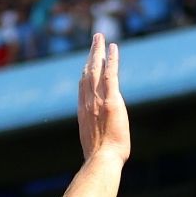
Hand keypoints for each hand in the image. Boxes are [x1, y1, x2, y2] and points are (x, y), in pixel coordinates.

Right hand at [78, 33, 130, 162]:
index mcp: (83, 111)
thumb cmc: (100, 158)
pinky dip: (111, 59)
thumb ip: (95, 135)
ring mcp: (98, 99)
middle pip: (87, 72)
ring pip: (96, 68)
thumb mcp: (94, 144)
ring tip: (100, 37)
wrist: (102, 159)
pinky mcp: (111, 99)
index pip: (82, 87)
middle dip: (90, 55)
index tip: (87, 63)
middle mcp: (88, 101)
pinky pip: (110, 74)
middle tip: (94, 40)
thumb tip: (96, 143)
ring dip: (98, 51)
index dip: (85, 73)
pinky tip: (113, 47)